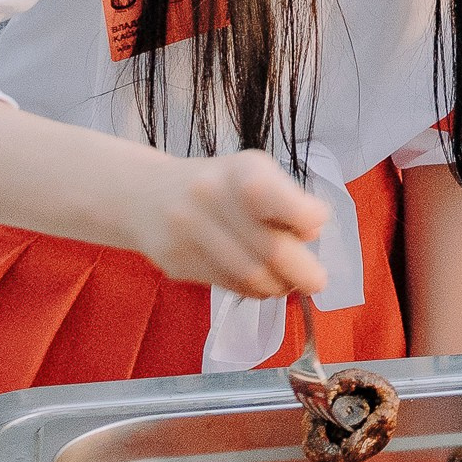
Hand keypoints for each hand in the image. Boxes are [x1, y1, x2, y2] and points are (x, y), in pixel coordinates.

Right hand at [137, 151, 330, 298]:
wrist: (144, 194)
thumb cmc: (219, 185)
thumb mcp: (254, 174)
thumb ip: (287, 200)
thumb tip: (312, 232)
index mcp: (241, 171)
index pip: (278, 198)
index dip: (305, 219)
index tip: (313, 228)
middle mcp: (211, 197)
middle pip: (270, 248)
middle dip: (302, 272)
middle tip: (316, 282)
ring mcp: (189, 230)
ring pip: (249, 275)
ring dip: (277, 286)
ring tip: (287, 283)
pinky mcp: (177, 262)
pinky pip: (227, 285)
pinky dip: (252, 289)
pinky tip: (260, 283)